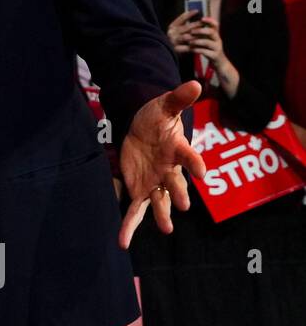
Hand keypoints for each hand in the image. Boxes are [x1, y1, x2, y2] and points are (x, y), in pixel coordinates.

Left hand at [118, 80, 205, 248]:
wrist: (142, 128)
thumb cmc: (157, 118)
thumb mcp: (165, 106)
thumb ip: (178, 98)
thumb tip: (195, 83)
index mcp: (178, 150)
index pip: (189, 157)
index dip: (195, 164)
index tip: (202, 173)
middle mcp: (169, 170)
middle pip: (175, 184)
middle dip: (179, 194)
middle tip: (183, 207)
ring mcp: (155, 182)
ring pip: (159, 202)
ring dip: (161, 215)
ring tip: (166, 229)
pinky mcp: (139, 189)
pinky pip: (134, 210)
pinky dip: (128, 225)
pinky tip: (123, 242)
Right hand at [165, 9, 202, 52]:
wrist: (168, 53)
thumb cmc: (177, 40)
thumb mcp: (177, 31)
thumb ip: (184, 24)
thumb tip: (195, 14)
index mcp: (171, 27)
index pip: (181, 18)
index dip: (189, 14)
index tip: (197, 10)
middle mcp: (171, 33)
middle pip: (187, 27)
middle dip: (197, 24)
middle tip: (205, 23)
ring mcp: (173, 41)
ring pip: (188, 36)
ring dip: (198, 35)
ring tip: (205, 33)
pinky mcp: (176, 49)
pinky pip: (188, 46)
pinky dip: (195, 44)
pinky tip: (201, 42)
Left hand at [187, 17, 225, 65]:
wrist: (218, 62)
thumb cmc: (209, 49)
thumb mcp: (207, 40)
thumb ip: (201, 34)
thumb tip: (190, 26)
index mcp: (215, 35)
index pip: (215, 25)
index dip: (210, 21)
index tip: (202, 18)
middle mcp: (217, 40)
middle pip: (212, 32)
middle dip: (201, 30)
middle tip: (192, 31)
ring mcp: (217, 48)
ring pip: (208, 42)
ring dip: (197, 41)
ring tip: (190, 42)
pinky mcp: (215, 55)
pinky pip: (206, 52)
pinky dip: (198, 50)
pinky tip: (192, 49)